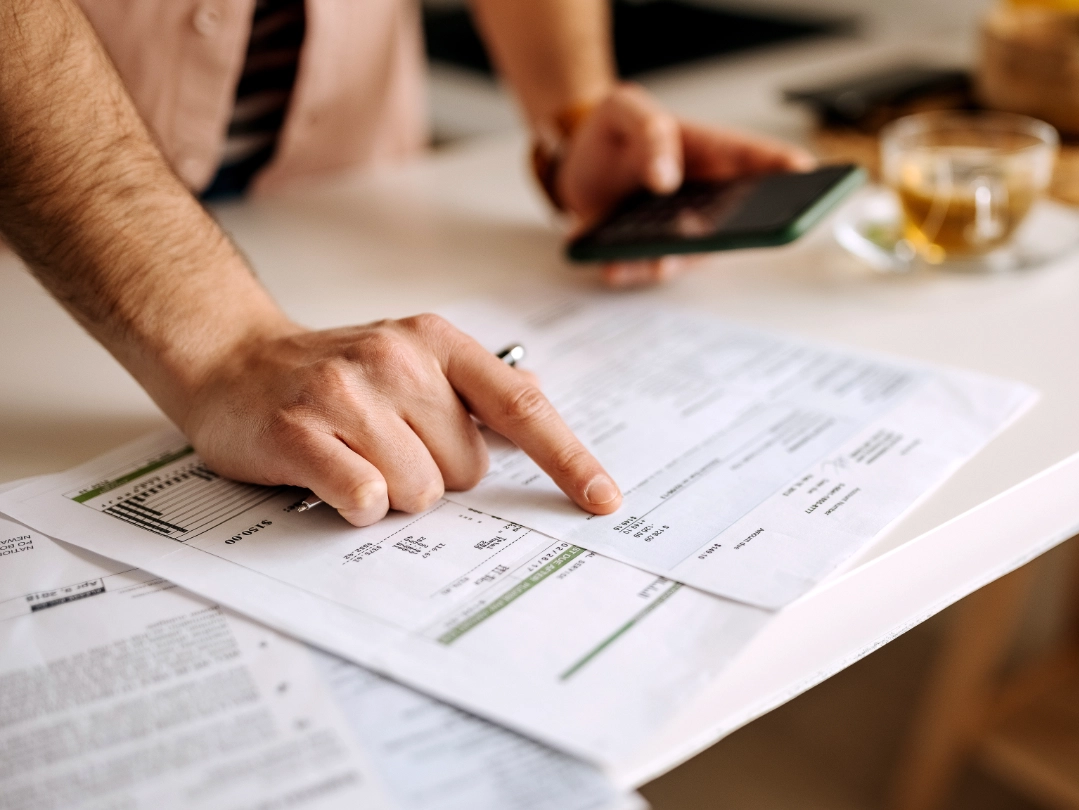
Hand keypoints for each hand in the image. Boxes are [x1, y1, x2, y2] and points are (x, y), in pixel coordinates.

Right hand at [179, 314, 620, 526]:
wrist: (231, 360)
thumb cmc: (332, 371)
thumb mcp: (412, 358)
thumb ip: (477, 383)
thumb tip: (539, 395)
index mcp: (438, 343)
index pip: (522, 407)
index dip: (568, 459)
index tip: (604, 500)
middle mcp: (398, 358)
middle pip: (468, 467)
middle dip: (437, 475)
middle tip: (387, 447)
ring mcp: (347, 392)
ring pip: (421, 491)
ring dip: (394, 492)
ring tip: (355, 457)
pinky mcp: (301, 431)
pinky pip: (366, 498)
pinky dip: (357, 504)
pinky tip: (332, 476)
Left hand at [556, 83, 815, 286]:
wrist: (575, 157)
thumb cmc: (616, 130)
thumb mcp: (626, 109)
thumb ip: (649, 131)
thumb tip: (665, 177)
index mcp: (714, 154)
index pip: (764, 162)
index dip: (791, 171)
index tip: (804, 175)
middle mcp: (708, 199)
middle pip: (740, 221)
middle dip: (740, 232)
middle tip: (729, 233)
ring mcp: (682, 231)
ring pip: (691, 255)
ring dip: (674, 260)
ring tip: (658, 259)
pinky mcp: (647, 252)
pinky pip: (646, 269)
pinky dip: (630, 269)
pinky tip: (614, 265)